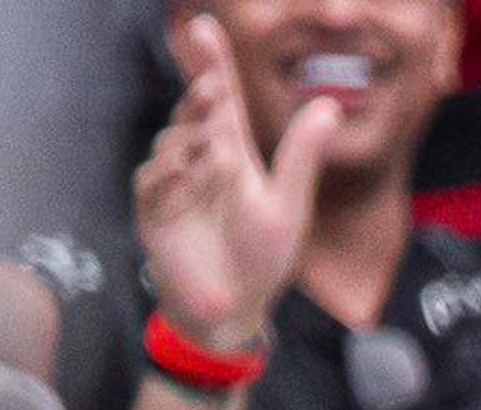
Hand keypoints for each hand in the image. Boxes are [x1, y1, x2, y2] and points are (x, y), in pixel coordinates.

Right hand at [136, 15, 335, 348]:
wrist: (235, 310)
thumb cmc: (262, 261)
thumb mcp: (288, 205)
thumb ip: (301, 156)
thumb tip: (328, 105)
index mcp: (232, 155)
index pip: (221, 100)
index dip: (213, 64)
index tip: (206, 27)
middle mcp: (199, 161)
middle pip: (193, 113)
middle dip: (198, 94)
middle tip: (212, 85)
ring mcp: (173, 185)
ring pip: (172, 142)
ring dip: (191, 139)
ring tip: (214, 149)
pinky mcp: (154, 212)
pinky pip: (153, 182)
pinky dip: (169, 174)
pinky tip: (186, 172)